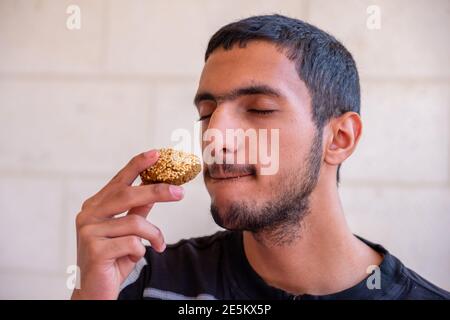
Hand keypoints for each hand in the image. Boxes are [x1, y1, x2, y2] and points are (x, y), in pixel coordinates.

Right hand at [71, 150, 183, 298]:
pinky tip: (135, 257)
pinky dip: (142, 251)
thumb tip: (156, 189)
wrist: (95, 292)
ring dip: (154, 236)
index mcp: (95, 206)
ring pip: (135, 223)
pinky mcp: (94, 249)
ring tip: (157, 245)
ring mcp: (89, 231)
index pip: (119, 180)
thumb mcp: (128, 232)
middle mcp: (88, 215)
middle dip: (157, 192)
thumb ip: (138, 210)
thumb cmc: (112, 260)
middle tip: (180, 193)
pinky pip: (132, 243)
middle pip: (128, 195)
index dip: (137, 165)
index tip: (156, 153)